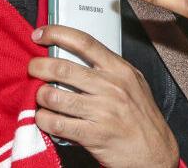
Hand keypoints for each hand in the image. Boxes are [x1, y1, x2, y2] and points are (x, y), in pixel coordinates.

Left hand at [29, 25, 179, 167]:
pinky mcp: (93, 134)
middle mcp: (110, 87)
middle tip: (33, 69)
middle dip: (38, 67)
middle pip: (62, 68)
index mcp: (119, 70)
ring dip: (40, 96)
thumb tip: (74, 55)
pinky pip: (56, 123)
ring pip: (54, 96)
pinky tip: (45, 118)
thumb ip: (108, 68)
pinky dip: (44, 119)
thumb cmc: (142, 118)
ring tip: (41, 98)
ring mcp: (102, 111)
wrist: (155, 153)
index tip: (40, 35)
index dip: (56, 34)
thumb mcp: (133, 83)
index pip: (83, 42)